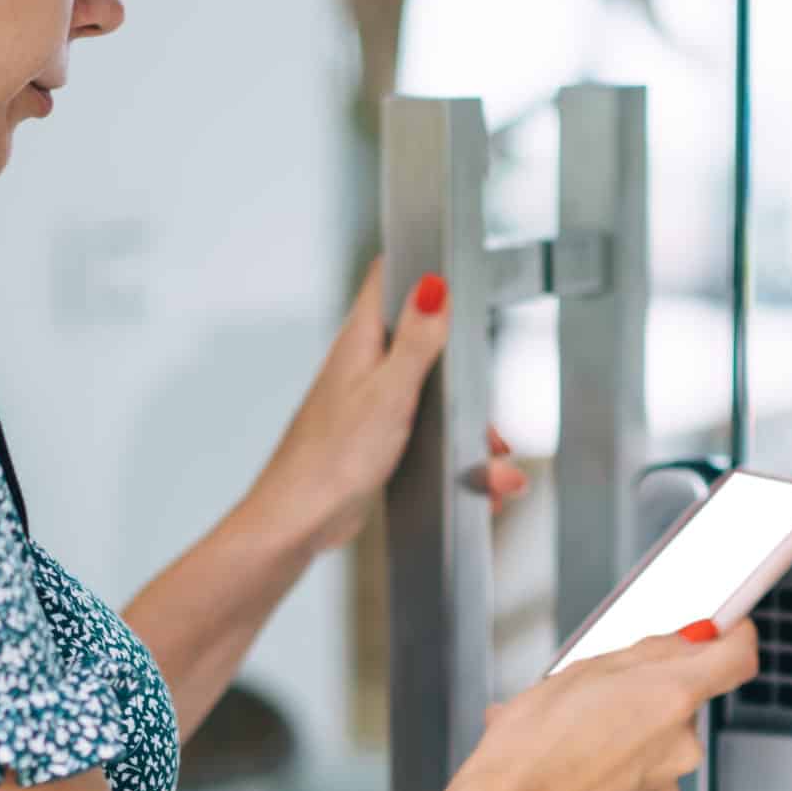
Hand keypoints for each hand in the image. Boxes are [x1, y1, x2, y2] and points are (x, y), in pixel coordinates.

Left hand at [249, 258, 528, 556]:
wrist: (299, 519)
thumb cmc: (331, 460)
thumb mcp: (390, 392)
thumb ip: (418, 340)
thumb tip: (433, 287)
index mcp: (360, 343)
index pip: (388, 280)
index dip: (422, 271)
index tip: (456, 276)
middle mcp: (361, 367)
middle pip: (423, 343)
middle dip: (463, 373)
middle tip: (484, 404)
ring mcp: (367, 403)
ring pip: (429, 395)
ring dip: (464, 426)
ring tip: (492, 461)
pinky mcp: (372, 439)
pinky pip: (421, 433)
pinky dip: (448, 453)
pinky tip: (471, 479)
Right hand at [426, 620, 760, 790]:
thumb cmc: (531, 750)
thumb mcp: (583, 671)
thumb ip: (649, 651)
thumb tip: (688, 640)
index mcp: (672, 696)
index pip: (737, 657)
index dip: (732, 637)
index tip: (723, 631)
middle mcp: (682, 744)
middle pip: (686, 698)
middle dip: (647, 690)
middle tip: (596, 692)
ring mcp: (666, 783)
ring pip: (657, 738)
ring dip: (623, 729)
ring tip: (569, 733)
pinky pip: (639, 773)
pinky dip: (612, 764)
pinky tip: (571, 763)